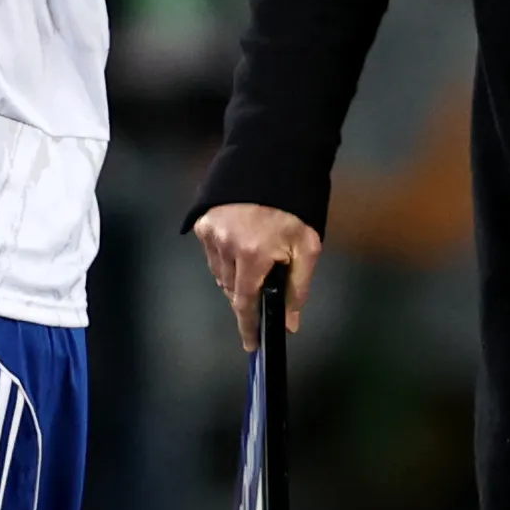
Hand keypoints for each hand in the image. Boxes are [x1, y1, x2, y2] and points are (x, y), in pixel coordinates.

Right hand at [193, 202, 320, 352]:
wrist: (273, 163)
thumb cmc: (295, 208)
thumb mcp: (307, 247)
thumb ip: (298, 287)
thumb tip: (291, 323)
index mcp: (253, 254)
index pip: (245, 302)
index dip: (247, 327)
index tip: (250, 346)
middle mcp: (226, 246)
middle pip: (231, 290)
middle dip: (246, 296)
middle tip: (262, 288)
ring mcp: (211, 234)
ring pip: (219, 274)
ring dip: (234, 278)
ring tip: (253, 264)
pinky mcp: (202, 223)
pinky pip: (212, 255)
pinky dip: (224, 259)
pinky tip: (241, 246)